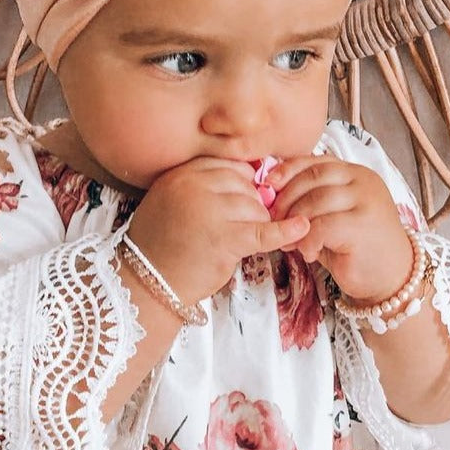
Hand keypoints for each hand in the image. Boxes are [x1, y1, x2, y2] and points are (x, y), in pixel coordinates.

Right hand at [125, 157, 308, 302]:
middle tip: (245, 224)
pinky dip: (285, 231)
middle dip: (252, 205)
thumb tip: (251, 179)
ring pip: (256, 208)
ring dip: (258, 224)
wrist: (148, 283)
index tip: (249, 196)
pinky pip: (264, 230)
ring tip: (243, 240)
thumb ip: (203, 186)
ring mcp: (211, 211)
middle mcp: (195, 186)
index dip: (244, 183)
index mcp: (182, 174)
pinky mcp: (226, 238)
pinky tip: (301, 228)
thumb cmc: (162, 246)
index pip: (230, 166)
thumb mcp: (173, 201)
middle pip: (246, 185)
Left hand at [266, 155, 412, 303]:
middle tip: (275, 221)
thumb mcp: (332, 216)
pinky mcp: (362, 225)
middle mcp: (363, 181)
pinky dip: (307, 240)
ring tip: (293, 242)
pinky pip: (321, 226)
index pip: (315, 162)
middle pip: (312, 177)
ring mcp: (365, 201)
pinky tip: (310, 253)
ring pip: (315, 200)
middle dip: (286, 198)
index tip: (268, 185)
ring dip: (295, 222)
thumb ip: (311, 200)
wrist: (392, 278)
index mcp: (355, 173)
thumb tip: (271, 195)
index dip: (288, 171)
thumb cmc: (357, 248)